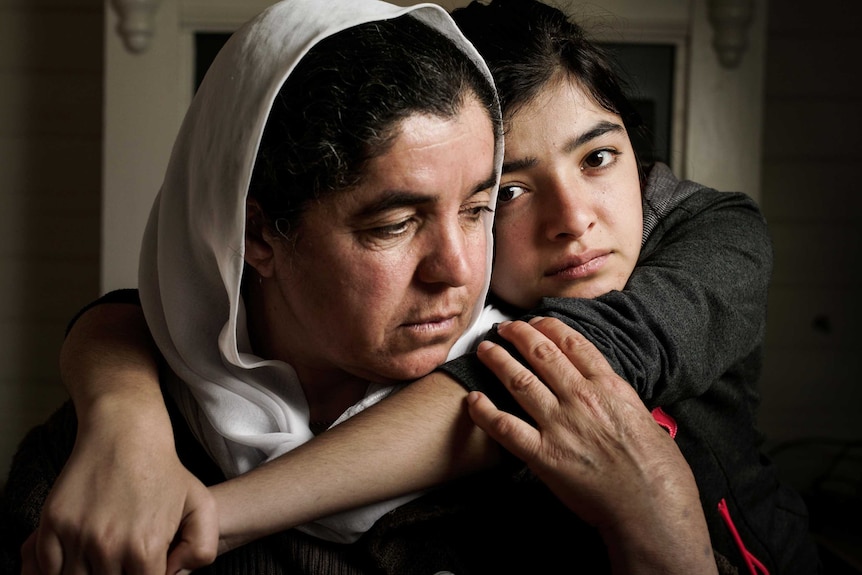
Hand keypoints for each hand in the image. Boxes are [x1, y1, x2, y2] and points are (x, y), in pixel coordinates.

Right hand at [22, 402, 217, 574]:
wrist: (125, 433)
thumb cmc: (165, 471)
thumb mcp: (201, 506)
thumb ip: (201, 549)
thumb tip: (171, 574)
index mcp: (145, 548)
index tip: (141, 567)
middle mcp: (109, 546)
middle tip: (121, 560)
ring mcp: (78, 535)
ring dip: (88, 573)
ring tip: (102, 558)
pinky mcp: (53, 523)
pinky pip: (48, 567)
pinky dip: (58, 568)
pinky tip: (77, 555)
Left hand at [468, 318, 716, 573]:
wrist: (652, 508)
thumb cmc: (660, 473)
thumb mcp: (648, 421)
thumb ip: (622, 404)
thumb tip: (612, 398)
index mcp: (609, 388)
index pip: (574, 345)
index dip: (550, 328)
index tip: (537, 321)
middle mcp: (581, 399)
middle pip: (542, 355)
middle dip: (519, 335)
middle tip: (505, 328)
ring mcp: (560, 425)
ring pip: (520, 381)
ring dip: (498, 361)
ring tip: (484, 350)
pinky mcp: (544, 455)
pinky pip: (505, 427)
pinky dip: (485, 412)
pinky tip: (472, 400)